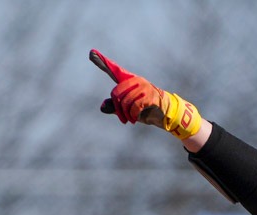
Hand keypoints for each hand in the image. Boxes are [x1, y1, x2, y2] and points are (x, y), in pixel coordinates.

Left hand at [89, 50, 203, 141]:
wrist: (165, 114)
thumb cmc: (144, 109)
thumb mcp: (126, 109)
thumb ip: (114, 107)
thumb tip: (102, 107)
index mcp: (128, 80)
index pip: (113, 70)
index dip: (102, 62)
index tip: (91, 53)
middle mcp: (135, 80)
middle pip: (116, 93)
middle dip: (117, 108)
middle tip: (122, 118)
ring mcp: (144, 86)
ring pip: (125, 101)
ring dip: (126, 114)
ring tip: (130, 119)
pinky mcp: (151, 95)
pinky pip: (135, 106)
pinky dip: (133, 115)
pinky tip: (135, 119)